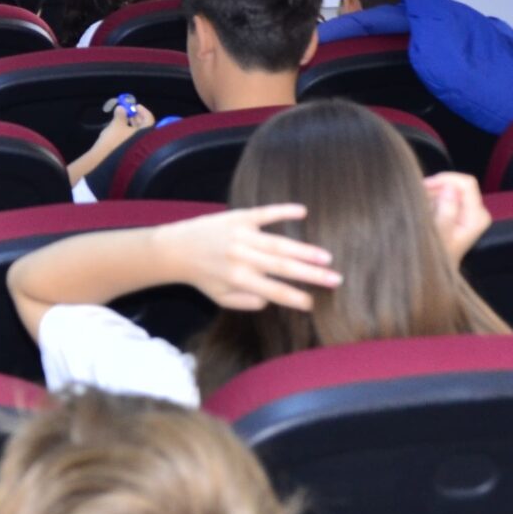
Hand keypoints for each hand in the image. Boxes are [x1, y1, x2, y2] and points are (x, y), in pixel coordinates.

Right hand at [74, 100, 154, 172]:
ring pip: (139, 134)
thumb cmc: (113, 140)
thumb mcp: (116, 124)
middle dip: (137, 117)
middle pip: (145, 126)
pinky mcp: (133, 154)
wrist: (104, 160)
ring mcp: (140, 149)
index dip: (142, 110)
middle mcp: (146, 141)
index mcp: (146, 133)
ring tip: (123, 119)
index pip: (149, 118)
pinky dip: (129, 133)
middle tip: (129, 111)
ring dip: (133, 125)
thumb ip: (120, 115)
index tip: (135, 106)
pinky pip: (134, 141)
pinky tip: (121, 130)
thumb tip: (122, 108)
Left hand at [151, 205, 340, 312]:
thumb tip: (273, 300)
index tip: (314, 303)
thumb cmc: (203, 276)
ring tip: (326, 257)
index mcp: (238, 279)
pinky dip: (283, 211)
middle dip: (311, 274)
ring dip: (304, 250)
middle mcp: (241, 257)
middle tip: (336, 279)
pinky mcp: (237, 217)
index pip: (274, 292)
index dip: (295, 298)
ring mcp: (240, 235)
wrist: (176, 248)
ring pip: (278, 243)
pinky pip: (263, 213)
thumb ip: (248, 302)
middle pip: (282, 268)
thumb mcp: (221, 298)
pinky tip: (302, 211)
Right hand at [423, 171, 490, 263]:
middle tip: (418, 200)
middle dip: (436, 188)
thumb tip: (449, 188)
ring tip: (419, 208)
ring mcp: (469, 213)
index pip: (466, 183)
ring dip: (432, 194)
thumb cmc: (435, 256)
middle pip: (458, 184)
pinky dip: (432, 199)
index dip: (444, 180)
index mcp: (477, 216)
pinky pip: (446, 196)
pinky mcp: (460, 213)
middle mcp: (477, 212)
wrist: (433, 273)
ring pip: (450, 189)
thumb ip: (447, 210)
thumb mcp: (438, 234)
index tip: (424, 186)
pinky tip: (423, 211)